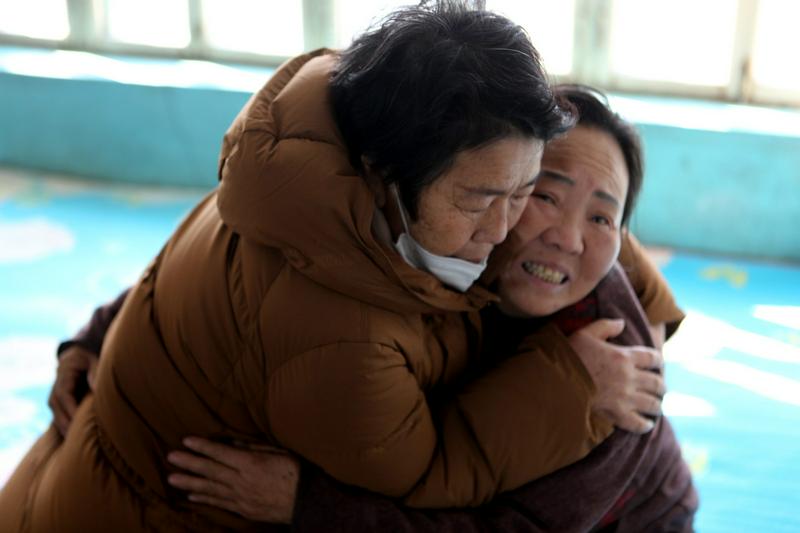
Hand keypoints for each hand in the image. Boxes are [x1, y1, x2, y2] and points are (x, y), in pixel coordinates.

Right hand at [48, 345, 98, 436]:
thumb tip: (95, 387)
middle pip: (56, 407)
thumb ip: (95, 371)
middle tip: (76, 437)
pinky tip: (72, 437)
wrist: (80, 353)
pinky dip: (64, 425)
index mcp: (64, 375)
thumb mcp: (94, 359)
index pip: (63, 395)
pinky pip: (59, 415)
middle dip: (65, 422)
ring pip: (56, 413)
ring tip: (73, 442)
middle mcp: (56, 386)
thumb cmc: (90, 356)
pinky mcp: (60, 401)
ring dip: (63, 427)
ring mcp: (56, 394)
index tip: (78, 421)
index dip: (70, 409)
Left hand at [167, 437, 299, 523]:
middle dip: (190, 463)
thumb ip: (253, 448)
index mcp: (252, 464)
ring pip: (211, 489)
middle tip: (171, 458)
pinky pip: (220, 503)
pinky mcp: (243, 509)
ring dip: (190, 483)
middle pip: (211, 471)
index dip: (203, 447)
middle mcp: (242, 481)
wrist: (306, 502)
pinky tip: (191, 495)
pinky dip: (204, 498)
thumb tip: (232, 443)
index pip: (221, 454)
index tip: (186, 441)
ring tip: (172, 479)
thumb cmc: (295, 472)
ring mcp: (241, 497)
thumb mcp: (278, 453)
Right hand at [569, 319, 664, 433]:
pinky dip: (645, 424)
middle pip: (656, 383)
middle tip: (660, 388)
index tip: (659, 363)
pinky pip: (638, 422)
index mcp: (624, 356)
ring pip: (652, 404)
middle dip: (661, 386)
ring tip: (656, 406)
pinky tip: (647, 424)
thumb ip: (605, 326)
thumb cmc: (570, 355)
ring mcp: (625, 397)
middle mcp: (629, 377)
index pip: (652, 358)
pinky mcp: (617, 413)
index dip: (658, 360)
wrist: (558, 380)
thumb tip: (622, 323)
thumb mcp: (585, 334)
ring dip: (657, 405)